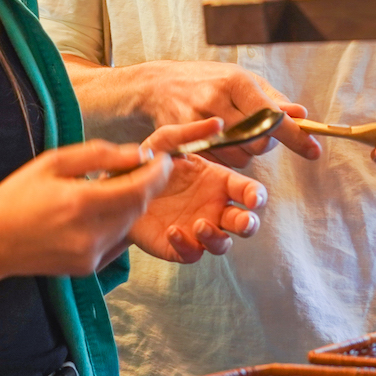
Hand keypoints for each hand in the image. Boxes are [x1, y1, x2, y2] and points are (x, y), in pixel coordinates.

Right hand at [0, 141, 173, 277]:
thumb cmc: (18, 196)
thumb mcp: (53, 162)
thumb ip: (99, 155)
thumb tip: (138, 152)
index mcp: (81, 203)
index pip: (139, 188)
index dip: (157, 172)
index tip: (162, 158)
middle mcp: (90, 233)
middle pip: (139, 207)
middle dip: (146, 186)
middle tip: (138, 168)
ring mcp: (91, 254)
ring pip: (129, 224)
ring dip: (130, 204)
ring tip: (110, 188)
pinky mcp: (89, 267)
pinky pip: (117, 241)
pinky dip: (116, 223)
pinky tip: (97, 211)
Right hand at [127, 61, 319, 167]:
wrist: (159, 83)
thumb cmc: (207, 79)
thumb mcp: (242, 79)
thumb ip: (272, 100)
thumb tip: (301, 115)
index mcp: (236, 82)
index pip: (273, 116)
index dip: (296, 136)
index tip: (314, 150)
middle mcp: (217, 100)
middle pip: (259, 142)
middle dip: (266, 143)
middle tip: (258, 132)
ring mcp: (198, 121)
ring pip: (241, 156)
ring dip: (247, 152)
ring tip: (236, 135)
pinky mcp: (185, 138)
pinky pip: (220, 161)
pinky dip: (228, 157)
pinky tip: (220, 141)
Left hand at [131, 122, 266, 261]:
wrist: (119, 188)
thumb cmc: (148, 163)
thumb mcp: (166, 142)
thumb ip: (191, 133)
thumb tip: (218, 123)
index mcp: (218, 182)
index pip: (249, 191)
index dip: (256, 196)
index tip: (254, 198)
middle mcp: (213, 208)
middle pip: (244, 222)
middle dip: (249, 224)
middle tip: (242, 221)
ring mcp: (197, 229)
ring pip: (221, 243)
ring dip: (216, 237)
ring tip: (199, 224)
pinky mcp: (178, 246)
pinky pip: (191, 253)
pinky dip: (186, 245)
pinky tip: (173, 231)